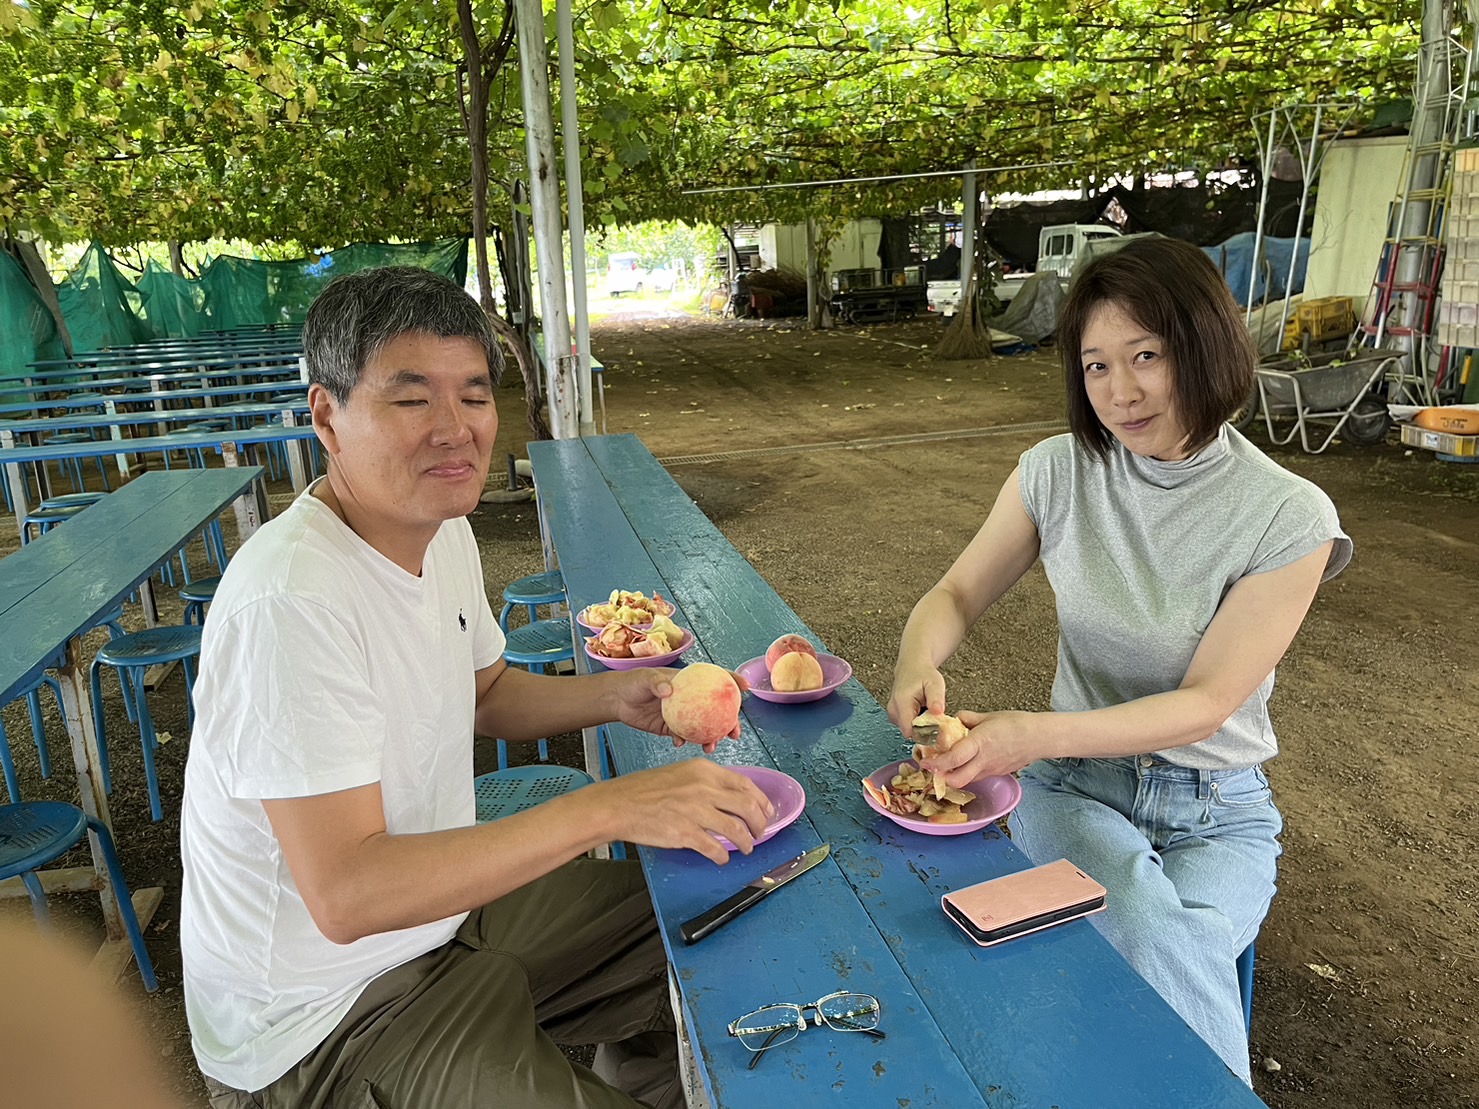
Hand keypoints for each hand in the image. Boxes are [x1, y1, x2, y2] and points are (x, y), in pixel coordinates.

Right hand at [591, 759, 775, 863]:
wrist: (618, 804)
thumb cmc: (644, 790)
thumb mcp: (680, 774)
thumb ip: (706, 783)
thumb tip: (730, 798)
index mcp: (704, 771)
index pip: (745, 785)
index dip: (761, 801)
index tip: (767, 811)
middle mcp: (703, 788)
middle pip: (747, 807)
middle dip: (760, 823)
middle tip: (760, 832)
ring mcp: (695, 811)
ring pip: (736, 829)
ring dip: (746, 842)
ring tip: (746, 848)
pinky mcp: (685, 833)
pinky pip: (714, 848)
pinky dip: (722, 857)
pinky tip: (721, 858)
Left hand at [607, 667, 749, 754]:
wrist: (617, 701)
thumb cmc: (633, 682)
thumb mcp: (645, 678)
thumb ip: (657, 682)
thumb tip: (668, 690)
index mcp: (690, 682)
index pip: (716, 679)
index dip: (733, 681)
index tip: (745, 688)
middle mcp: (691, 699)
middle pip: (717, 709)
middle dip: (730, 721)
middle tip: (734, 733)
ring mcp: (683, 715)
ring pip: (704, 727)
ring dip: (711, 737)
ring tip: (710, 746)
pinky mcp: (672, 728)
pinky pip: (684, 737)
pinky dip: (685, 741)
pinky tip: (680, 743)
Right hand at [886, 661, 947, 738]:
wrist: (912, 666)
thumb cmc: (923, 674)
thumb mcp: (935, 684)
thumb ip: (936, 699)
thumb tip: (938, 713)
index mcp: (901, 703)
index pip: (910, 731)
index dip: (925, 734)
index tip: (936, 727)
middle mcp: (893, 710)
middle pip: (911, 733)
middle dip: (925, 730)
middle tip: (934, 716)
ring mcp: (892, 714)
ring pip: (910, 731)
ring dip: (921, 726)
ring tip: (927, 710)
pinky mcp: (894, 716)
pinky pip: (907, 726)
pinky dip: (916, 723)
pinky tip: (921, 712)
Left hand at [914, 709, 1037, 784]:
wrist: (1039, 737)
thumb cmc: (1016, 723)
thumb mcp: (989, 716)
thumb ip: (968, 718)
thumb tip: (954, 719)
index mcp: (980, 742)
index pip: (954, 758)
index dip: (937, 763)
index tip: (926, 760)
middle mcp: (984, 760)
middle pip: (957, 780)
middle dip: (941, 777)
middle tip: (933, 766)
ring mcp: (991, 770)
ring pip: (966, 780)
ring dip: (953, 775)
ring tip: (946, 763)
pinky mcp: (997, 774)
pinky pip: (977, 776)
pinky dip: (967, 772)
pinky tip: (965, 762)